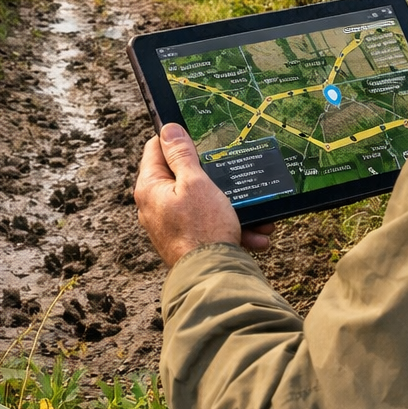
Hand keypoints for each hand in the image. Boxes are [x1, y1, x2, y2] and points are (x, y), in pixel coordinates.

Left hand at [134, 123, 276, 266]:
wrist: (213, 280)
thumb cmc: (203, 229)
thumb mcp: (195, 182)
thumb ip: (181, 155)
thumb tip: (168, 129)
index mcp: (150, 187)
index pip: (156, 148)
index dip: (178, 140)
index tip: (201, 139)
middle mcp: (155, 205)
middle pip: (183, 176)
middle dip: (215, 177)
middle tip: (231, 176)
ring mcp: (171, 225)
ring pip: (203, 203)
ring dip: (231, 206)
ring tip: (256, 214)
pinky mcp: (187, 240)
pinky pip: (210, 225)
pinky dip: (232, 226)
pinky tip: (254, 235)